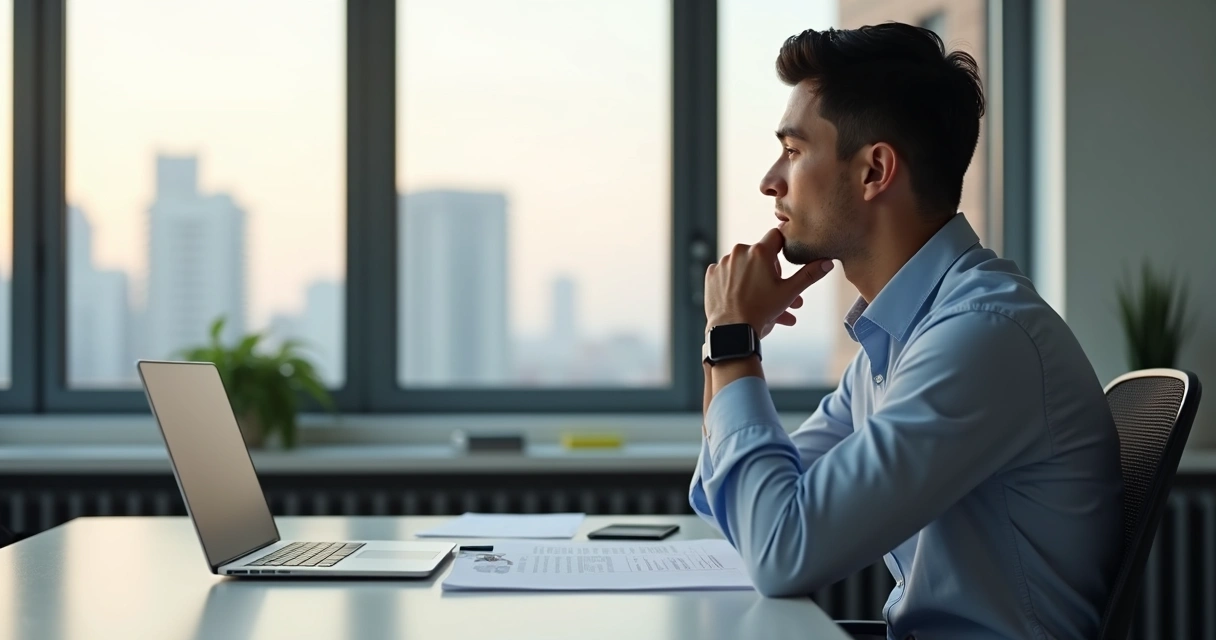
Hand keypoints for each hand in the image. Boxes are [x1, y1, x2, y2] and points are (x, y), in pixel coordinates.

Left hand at [704, 228, 833, 337]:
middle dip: (771, 273)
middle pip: (760, 255)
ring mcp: (723, 263)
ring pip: (744, 267)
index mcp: (760, 251)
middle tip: (779, 292)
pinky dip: (735, 284)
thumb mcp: (789, 293)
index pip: (777, 236)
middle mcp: (739, 252)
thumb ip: (809, 275)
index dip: (783, 249)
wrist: (731, 331)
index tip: (784, 264)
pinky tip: (743, 299)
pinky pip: (727, 274)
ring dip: (755, 280)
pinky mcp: (711, 275)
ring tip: (765, 303)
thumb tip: (828, 262)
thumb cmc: (762, 311)